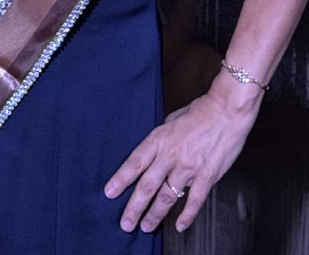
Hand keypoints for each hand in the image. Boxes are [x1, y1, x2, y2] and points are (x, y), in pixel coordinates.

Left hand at [104, 82, 260, 232]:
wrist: (227, 111)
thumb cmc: (200, 112)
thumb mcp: (171, 120)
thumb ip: (162, 139)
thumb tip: (155, 150)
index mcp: (159, 139)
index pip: (135, 163)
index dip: (121, 179)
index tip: (110, 193)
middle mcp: (171, 155)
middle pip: (147, 185)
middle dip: (134, 206)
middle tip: (126, 223)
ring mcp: (189, 167)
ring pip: (167, 196)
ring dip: (155, 214)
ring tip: (146, 226)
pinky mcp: (207, 176)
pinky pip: (194, 201)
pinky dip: (186, 215)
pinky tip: (179, 226)